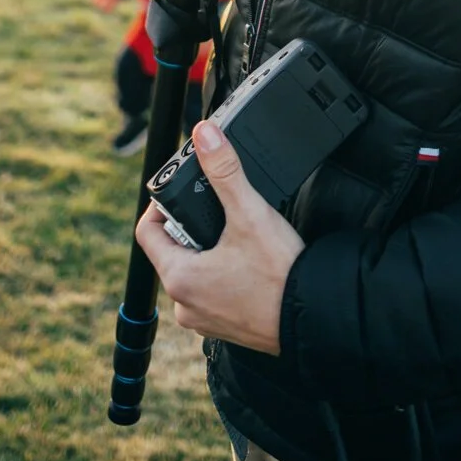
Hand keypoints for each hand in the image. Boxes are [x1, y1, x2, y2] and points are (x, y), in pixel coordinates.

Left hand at [134, 120, 303, 353]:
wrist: (312, 316)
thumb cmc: (279, 274)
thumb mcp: (249, 212)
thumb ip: (224, 171)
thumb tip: (204, 135)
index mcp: (178, 278)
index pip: (147, 231)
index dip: (161, 204)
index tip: (183, 192)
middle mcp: (183, 304)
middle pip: (172, 249)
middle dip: (193, 227)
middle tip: (223, 214)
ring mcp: (203, 319)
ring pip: (193, 270)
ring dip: (209, 250)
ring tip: (240, 238)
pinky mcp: (223, 326)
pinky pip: (211, 291)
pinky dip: (223, 274)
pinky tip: (249, 264)